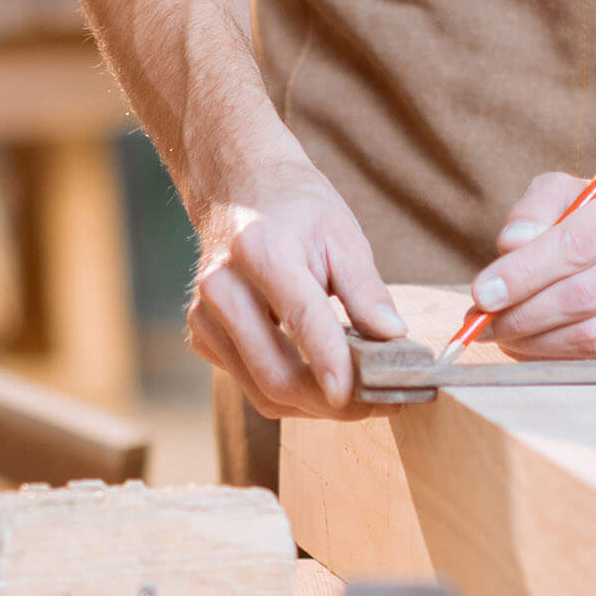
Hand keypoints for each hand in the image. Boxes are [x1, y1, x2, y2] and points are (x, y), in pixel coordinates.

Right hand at [187, 156, 406, 419]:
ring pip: (263, 392)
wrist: (238, 189)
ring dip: (314, 406)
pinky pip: (251, 385)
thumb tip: (393, 336)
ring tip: (357, 396)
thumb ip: (366, 289)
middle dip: (331, 404)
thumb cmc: (296, 209)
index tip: (359, 398)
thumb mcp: (342, 235)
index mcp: (261, 251)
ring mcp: (204, 316)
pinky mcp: (202, 336)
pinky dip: (290, 394)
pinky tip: (318, 376)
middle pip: (276, 374)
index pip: (302, 318)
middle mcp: (223, 287)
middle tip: (378, 404)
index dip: (331, 364)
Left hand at [471, 173, 595, 359]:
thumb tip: (513, 244)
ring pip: (591, 337)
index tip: (483, 293)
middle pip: (582, 297)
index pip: (576, 245)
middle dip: (522, 315)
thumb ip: (534, 210)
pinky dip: (558, 362)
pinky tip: (533, 349)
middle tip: (484, 323)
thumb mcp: (566, 196)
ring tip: (504, 335)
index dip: (523, 274)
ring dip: (535, 344)